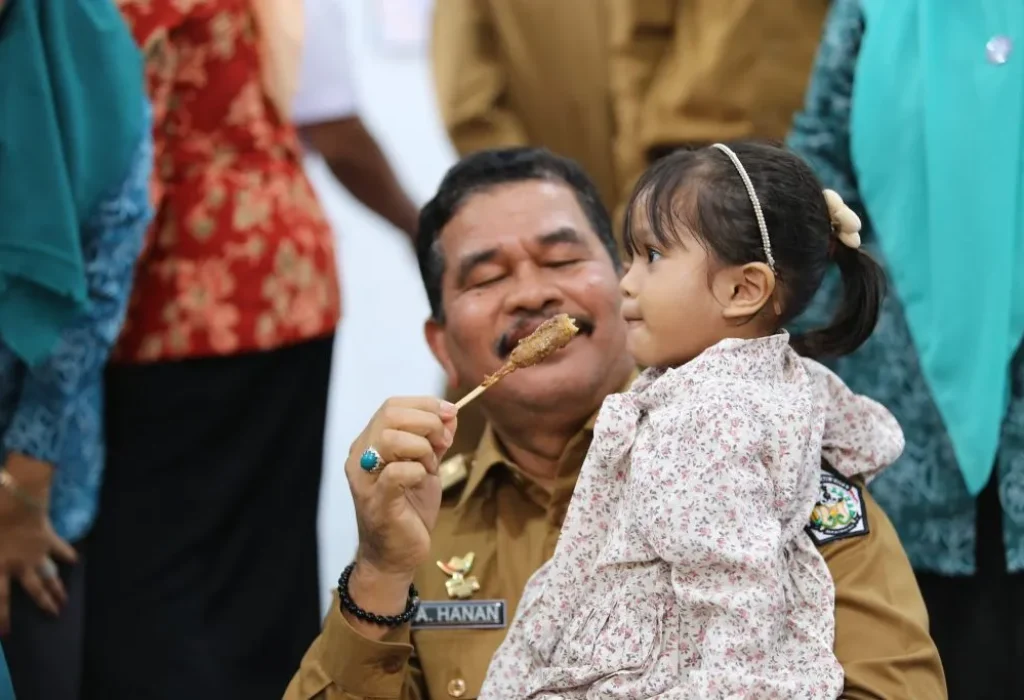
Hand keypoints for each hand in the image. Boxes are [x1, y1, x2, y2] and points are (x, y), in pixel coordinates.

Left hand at [0, 454, 77, 634]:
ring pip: (50, 574)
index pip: (1, 598)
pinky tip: (74, 561)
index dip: (2, 617)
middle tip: (54, 614)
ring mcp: (38, 553)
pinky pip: (60, 549)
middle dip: (44, 603)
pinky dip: (67, 555)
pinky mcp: (48, 538)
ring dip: (58, 588)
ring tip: (64, 599)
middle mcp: (21, 565)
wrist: (15, 500)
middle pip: (34, 589)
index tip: (6, 634)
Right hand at [346, 397, 456, 582]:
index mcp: (369, 443)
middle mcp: (360, 456)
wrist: (396, 556)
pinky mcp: (377, 501)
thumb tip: (451, 413)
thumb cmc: (409, 509)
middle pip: (390, 416)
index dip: (425, 404)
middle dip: (427, 423)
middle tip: (443, 444)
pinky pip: (397, 472)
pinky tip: (423, 480)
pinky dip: (418, 470)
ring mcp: (365, 480)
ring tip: (430, 466)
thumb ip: (435, 440)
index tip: (450, 414)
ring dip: (422, 447)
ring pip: (390, 438)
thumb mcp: (426, 467)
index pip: (392, 405)